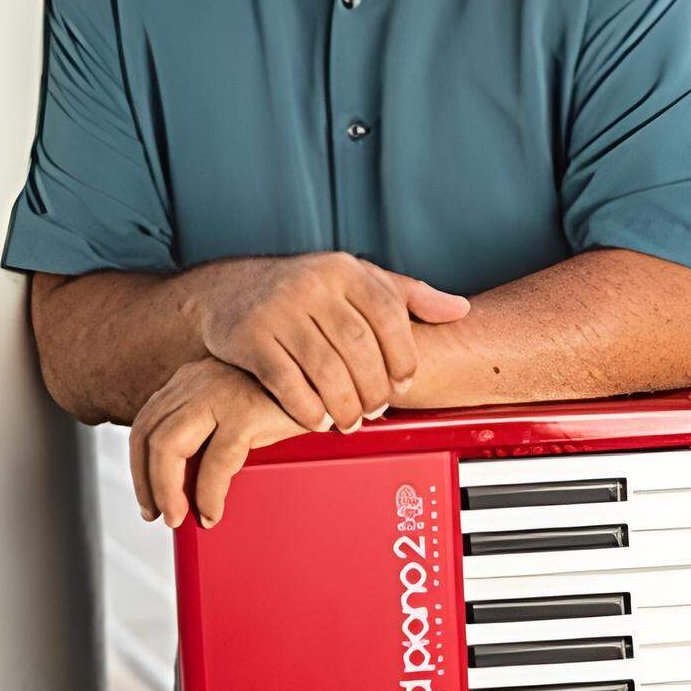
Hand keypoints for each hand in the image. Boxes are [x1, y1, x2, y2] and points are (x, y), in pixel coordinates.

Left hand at [130, 355, 307, 529]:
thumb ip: (208, 430)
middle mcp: (198, 381)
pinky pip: (214, 461)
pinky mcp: (246, 410)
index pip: (145, 423)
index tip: (149, 500)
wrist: (329, 378)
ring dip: (168, 490)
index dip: (138, 466)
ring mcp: (220, 393)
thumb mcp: (236, 410)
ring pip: (169, 446)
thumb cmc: (286, 400)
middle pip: (149, 434)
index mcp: (191, 379)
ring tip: (180, 518)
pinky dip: (208, 494)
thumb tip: (184, 481)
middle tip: (160, 516)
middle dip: (146, 483)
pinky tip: (213, 510)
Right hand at [189, 251, 469, 433]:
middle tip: (377, 410)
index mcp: (344, 269)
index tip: (406, 382)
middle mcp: (312, 283)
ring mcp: (279, 309)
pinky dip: (306, 408)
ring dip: (343, 404)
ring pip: (324, 368)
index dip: (402, 354)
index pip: (388, 313)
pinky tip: (317, 420)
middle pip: (357, 346)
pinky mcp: (250, 336)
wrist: (230, 291)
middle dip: (373, 387)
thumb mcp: (356, 282)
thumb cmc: (305, 292)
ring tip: (350, 420)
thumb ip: (408, 295)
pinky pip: (285, 381)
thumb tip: (460, 309)